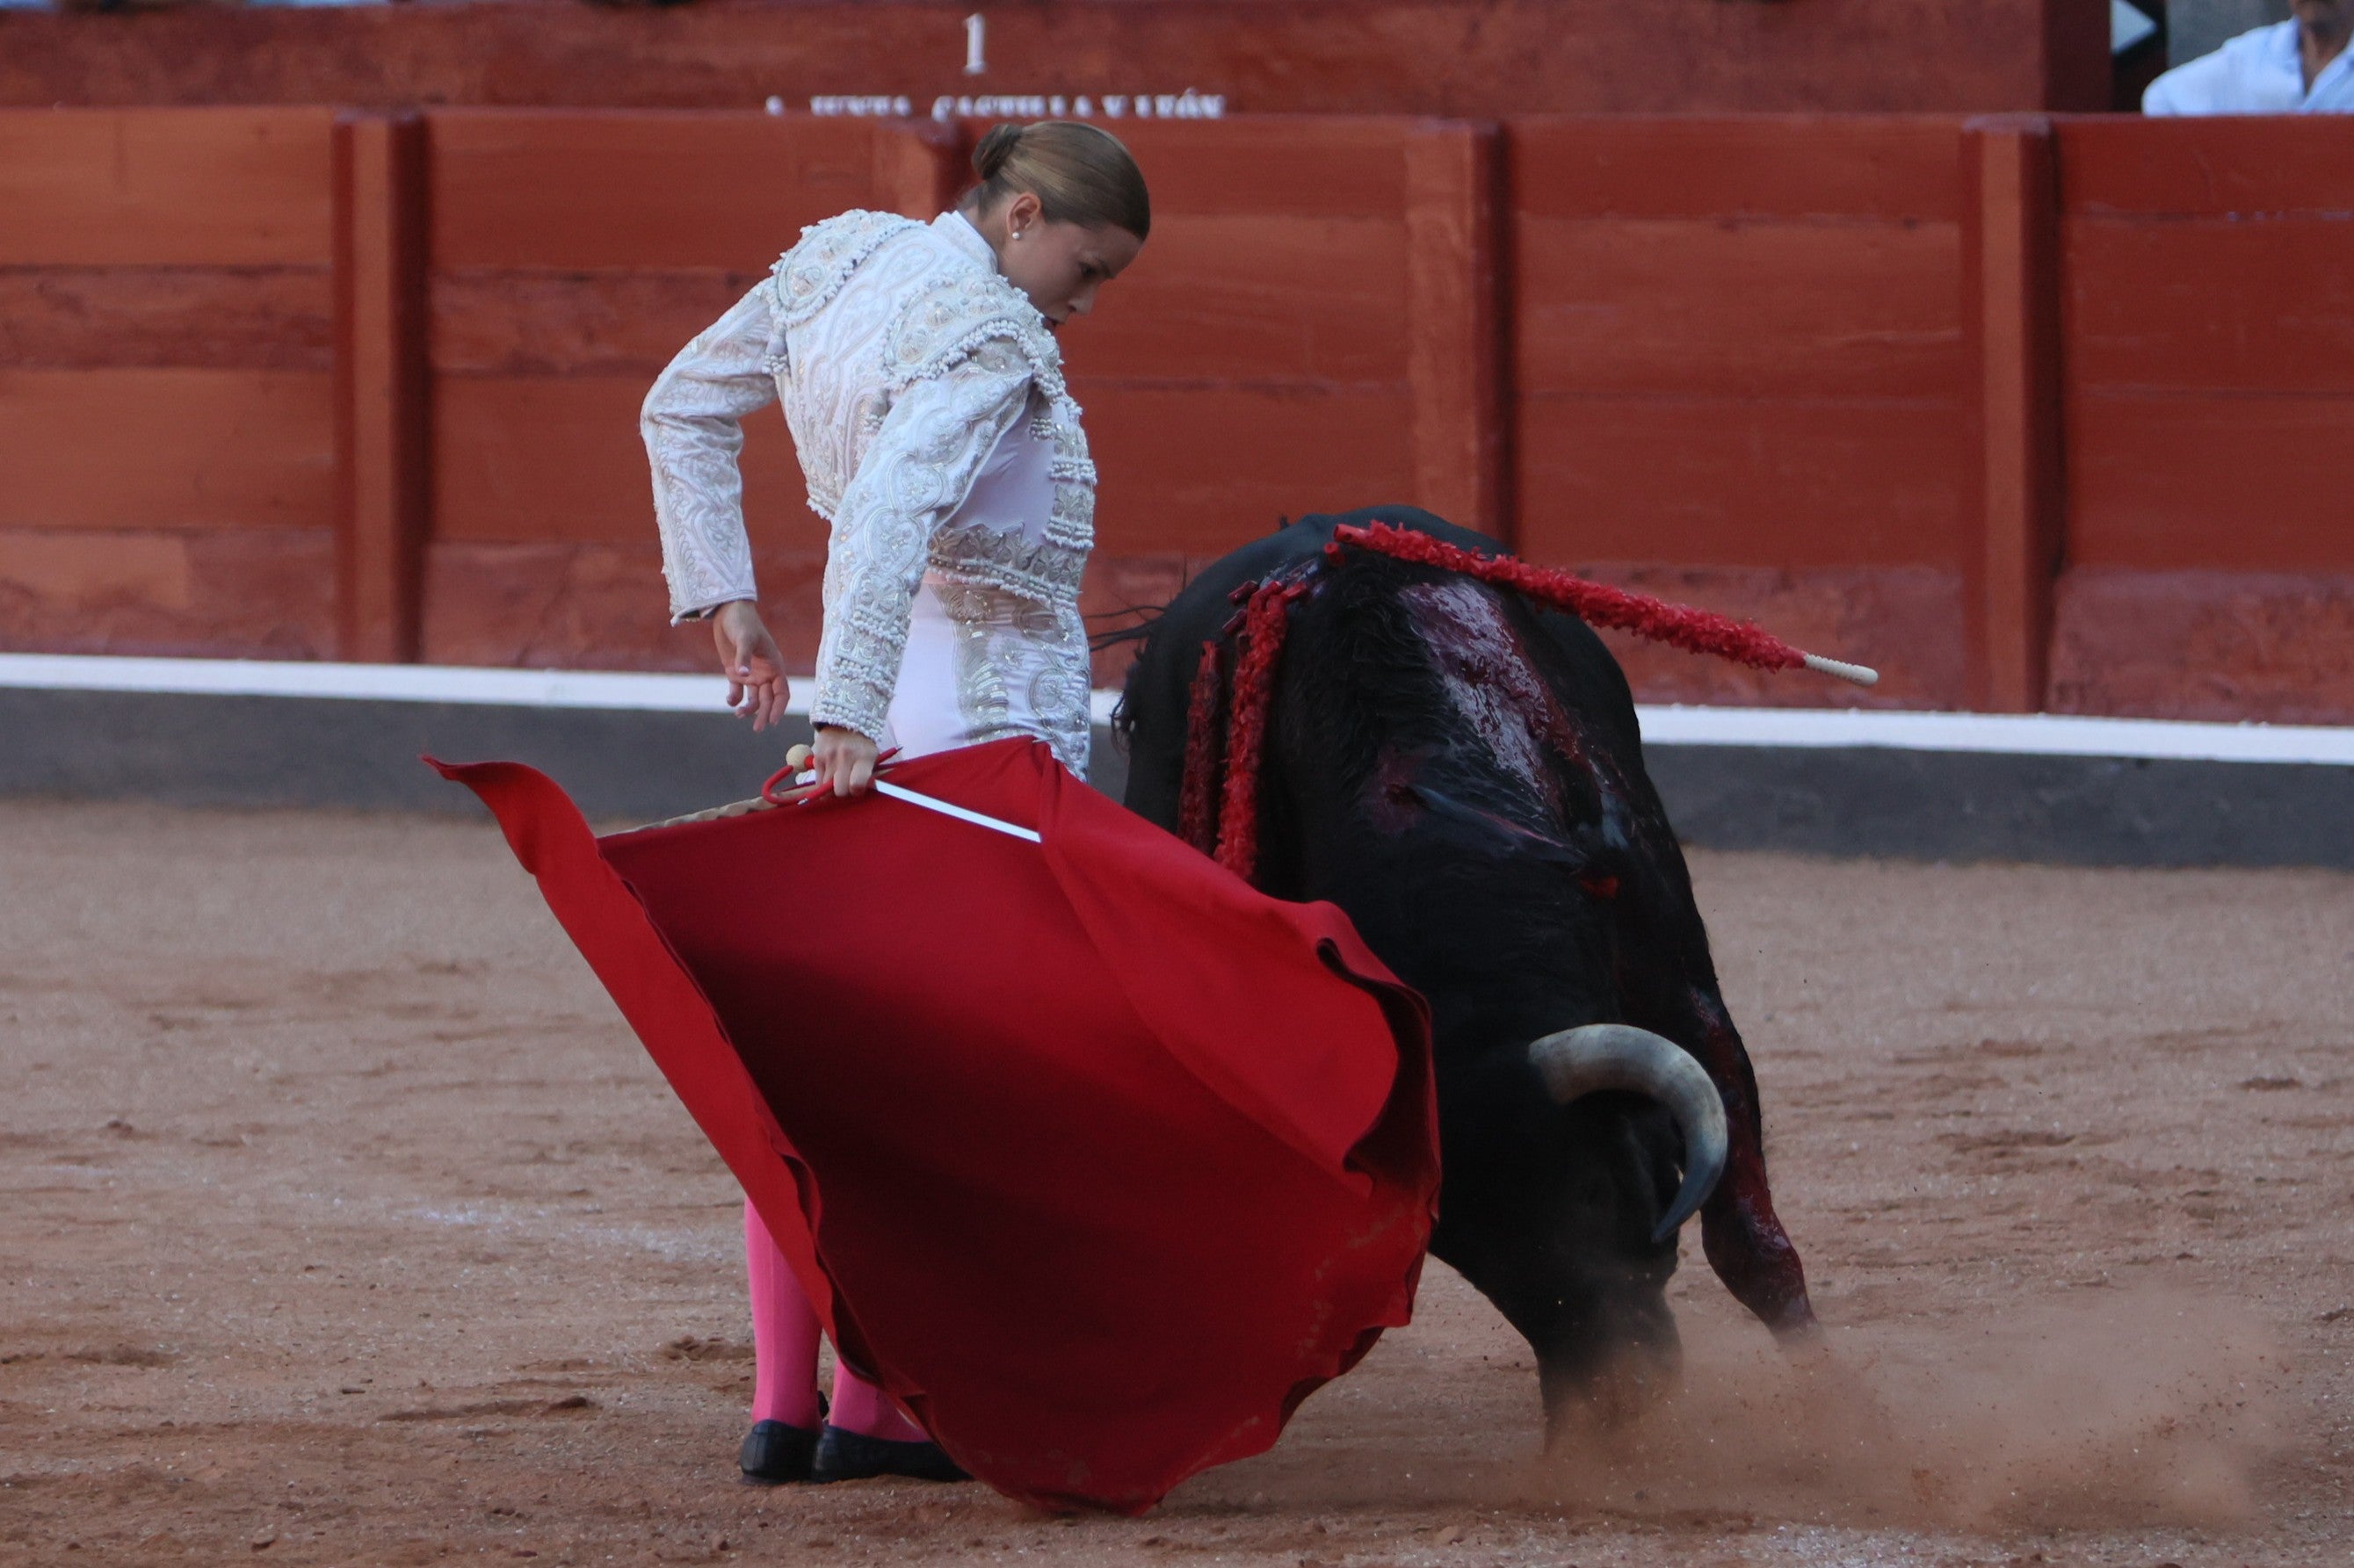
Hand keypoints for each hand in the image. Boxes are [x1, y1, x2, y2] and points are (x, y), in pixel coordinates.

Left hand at [711, 600, 789, 730]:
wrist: (727, 612)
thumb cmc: (742, 622)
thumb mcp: (745, 637)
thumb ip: (743, 657)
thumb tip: (743, 675)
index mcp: (775, 666)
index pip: (782, 692)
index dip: (779, 707)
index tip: (773, 721)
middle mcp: (765, 673)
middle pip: (768, 700)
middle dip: (764, 714)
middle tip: (758, 729)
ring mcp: (751, 674)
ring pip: (754, 699)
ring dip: (749, 709)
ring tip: (739, 714)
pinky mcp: (736, 673)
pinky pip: (738, 692)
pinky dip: (734, 699)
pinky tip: (731, 700)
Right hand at [809, 725, 880, 796]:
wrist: (844, 721)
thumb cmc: (862, 744)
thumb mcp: (872, 757)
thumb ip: (867, 775)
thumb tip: (858, 794)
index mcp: (864, 757)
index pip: (856, 784)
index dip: (856, 792)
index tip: (857, 789)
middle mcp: (845, 757)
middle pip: (839, 790)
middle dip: (843, 792)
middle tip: (846, 785)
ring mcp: (829, 757)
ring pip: (826, 787)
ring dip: (832, 788)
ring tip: (838, 779)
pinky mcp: (817, 757)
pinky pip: (818, 780)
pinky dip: (823, 781)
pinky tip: (830, 774)